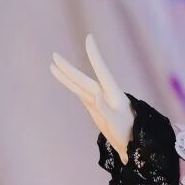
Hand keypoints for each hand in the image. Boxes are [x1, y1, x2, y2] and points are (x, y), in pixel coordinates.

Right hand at [50, 34, 133, 163]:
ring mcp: (99, 101)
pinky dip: (72, 86)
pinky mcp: (96, 109)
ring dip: (66, 76)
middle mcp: (105, 94)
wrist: (132, 146)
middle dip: (68, 68)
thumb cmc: (128, 134)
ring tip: (52, 66)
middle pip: (83, 79)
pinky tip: (65, 79)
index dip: (94, 55)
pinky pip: (81, 94)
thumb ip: (105, 108)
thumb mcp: (117, 123)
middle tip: (54, 55)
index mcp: (114, 94)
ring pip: (79, 86)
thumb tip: (95, 94)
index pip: (101, 70)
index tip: (89, 38)